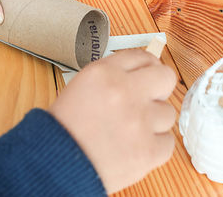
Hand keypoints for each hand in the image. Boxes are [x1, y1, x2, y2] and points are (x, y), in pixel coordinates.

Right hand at [48, 49, 176, 192]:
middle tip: (149, 99)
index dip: (148, 66)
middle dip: (160, 87)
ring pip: (168, 112)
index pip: (141, 57)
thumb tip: (140, 74)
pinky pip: (168, 141)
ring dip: (154, 121)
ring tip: (132, 131)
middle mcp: (125, 92)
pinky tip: (136, 147)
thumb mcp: (81, 86)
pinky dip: (155, 146)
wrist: (55, 164)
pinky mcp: (148, 150)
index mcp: (104, 73)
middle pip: (166, 77)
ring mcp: (139, 121)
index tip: (149, 73)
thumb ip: (111, 76)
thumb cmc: (64, 128)